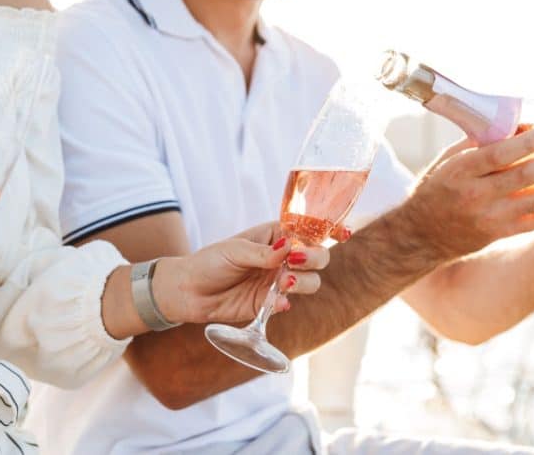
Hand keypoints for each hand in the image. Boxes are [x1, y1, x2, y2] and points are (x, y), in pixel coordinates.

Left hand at [154, 222, 328, 324]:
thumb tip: (290, 248)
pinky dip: (287, 302)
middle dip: (315, 259)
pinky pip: (289, 303)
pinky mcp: (271, 303)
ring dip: (303, 282)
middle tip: (295, 263)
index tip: (344, 234)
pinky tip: (278, 302)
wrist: (189, 291)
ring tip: (283, 284)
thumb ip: (264, 253)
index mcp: (276, 235)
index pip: (309, 230)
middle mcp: (282, 257)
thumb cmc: (210, 261)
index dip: (329, 230)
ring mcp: (278, 281)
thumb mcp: (235, 250)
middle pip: (318, 257)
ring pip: (310, 282)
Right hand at [401, 129, 533, 261]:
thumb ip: (477, 146)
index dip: (523, 145)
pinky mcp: (500, 233)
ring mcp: (489, 217)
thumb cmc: (435, 190)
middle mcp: (475, 195)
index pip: (496, 156)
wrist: (420, 235)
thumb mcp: (446, 163)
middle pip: (522, 178)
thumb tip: (512, 124)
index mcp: (460, 171)